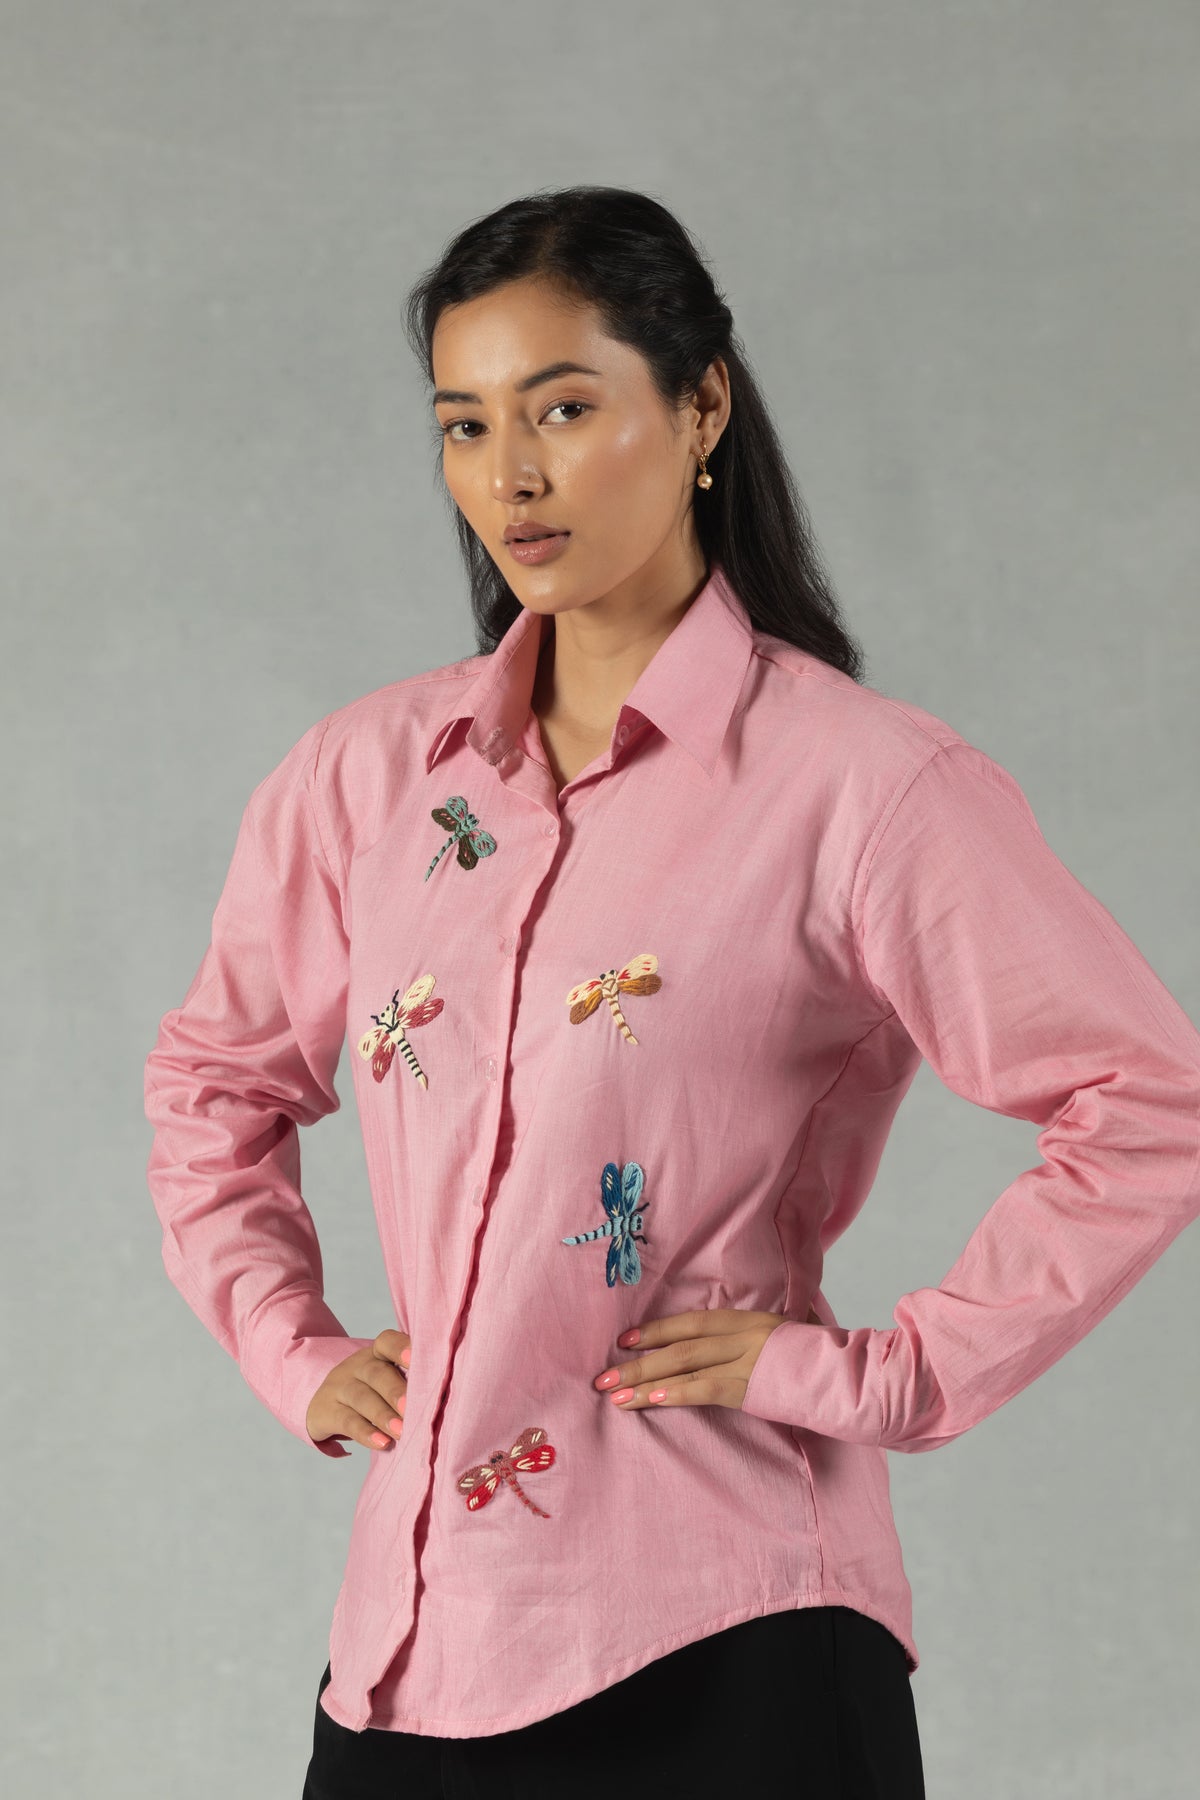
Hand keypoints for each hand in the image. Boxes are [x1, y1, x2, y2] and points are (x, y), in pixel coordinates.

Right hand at [306, 1329, 411, 1451]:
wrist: (325, 1405)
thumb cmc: (371, 1392)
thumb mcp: (386, 1381)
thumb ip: (410, 1384)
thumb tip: (443, 1402)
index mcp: (378, 1354)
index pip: (387, 1342)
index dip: (400, 1347)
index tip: (415, 1358)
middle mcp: (357, 1366)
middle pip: (376, 1373)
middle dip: (396, 1391)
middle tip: (412, 1409)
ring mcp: (339, 1387)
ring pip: (362, 1397)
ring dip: (383, 1415)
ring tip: (401, 1432)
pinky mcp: (326, 1411)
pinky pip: (347, 1421)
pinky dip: (366, 1433)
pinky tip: (382, 1443)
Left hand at [591, 1304, 816, 1411]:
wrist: (841, 1371)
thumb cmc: (814, 1356)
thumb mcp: (780, 1333)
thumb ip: (753, 1334)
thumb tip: (727, 1345)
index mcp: (744, 1320)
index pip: (689, 1323)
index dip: (654, 1331)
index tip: (624, 1342)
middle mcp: (738, 1335)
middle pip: (677, 1347)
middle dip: (636, 1363)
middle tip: (601, 1377)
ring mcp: (742, 1359)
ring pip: (683, 1368)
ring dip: (644, 1383)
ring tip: (613, 1395)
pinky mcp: (749, 1386)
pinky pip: (705, 1388)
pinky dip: (676, 1393)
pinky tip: (651, 1400)